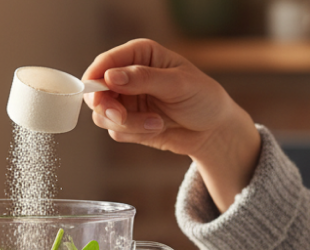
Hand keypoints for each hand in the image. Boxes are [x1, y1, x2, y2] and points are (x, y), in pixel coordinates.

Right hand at [82, 39, 260, 211]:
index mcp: (139, 55)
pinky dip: (135, 134)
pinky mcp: (128, 123)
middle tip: (120, 116)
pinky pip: (116, 131)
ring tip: (157, 124)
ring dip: (127, 123)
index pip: (105, 63)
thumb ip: (144, 78)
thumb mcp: (178, 84)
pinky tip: (158, 128)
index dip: (95, 79)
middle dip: (106, 107)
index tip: (98, 97)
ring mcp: (126, 101)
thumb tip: (110, 76)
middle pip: (95, 91)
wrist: (213, 130)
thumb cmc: (203, 98)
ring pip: (103, 115)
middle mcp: (127, 76)